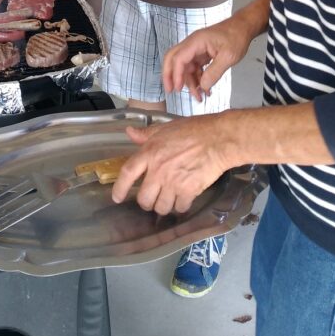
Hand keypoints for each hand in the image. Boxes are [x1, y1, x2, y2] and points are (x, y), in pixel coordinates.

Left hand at [111, 115, 228, 214]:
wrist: (218, 139)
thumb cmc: (194, 130)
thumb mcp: (165, 128)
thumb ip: (146, 134)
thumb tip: (130, 133)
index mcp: (150, 152)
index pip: (127, 173)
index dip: (119, 188)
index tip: (117, 198)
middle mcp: (158, 170)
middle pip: (144, 199)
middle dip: (146, 202)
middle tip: (152, 198)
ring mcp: (173, 182)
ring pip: (161, 207)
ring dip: (163, 206)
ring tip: (168, 199)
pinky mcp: (189, 191)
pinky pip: (179, 208)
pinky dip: (180, 206)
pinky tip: (183, 198)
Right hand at [162, 15, 249, 99]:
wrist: (244, 28)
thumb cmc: (237, 36)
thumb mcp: (228, 56)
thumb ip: (214, 72)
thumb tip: (203, 86)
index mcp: (196, 41)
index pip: (179, 58)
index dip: (176, 74)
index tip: (178, 89)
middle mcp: (193, 44)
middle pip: (173, 59)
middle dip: (170, 76)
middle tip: (171, 91)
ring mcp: (197, 49)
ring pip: (186, 67)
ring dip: (189, 82)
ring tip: (198, 97)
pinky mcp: (202, 54)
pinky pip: (195, 68)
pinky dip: (197, 79)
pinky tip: (205, 89)